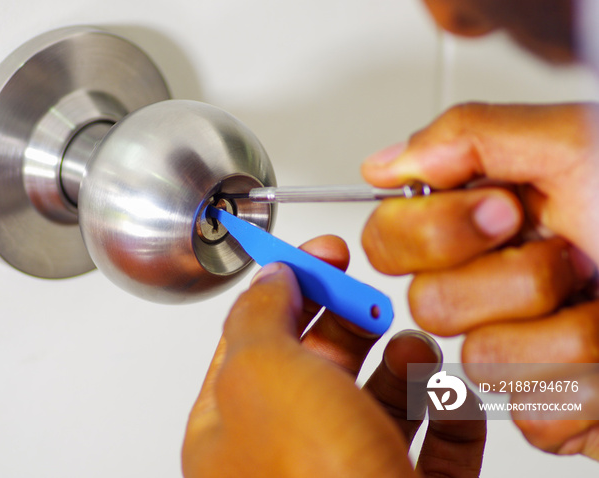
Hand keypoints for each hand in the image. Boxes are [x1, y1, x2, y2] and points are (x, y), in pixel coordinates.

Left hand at [182, 236, 484, 477]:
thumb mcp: (264, 375)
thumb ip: (259, 317)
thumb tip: (268, 278)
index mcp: (235, 426)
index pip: (256, 336)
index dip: (289, 285)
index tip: (322, 252)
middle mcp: (291, 453)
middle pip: (321, 363)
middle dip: (350, 322)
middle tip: (371, 300)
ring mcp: (354, 477)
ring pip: (380, 401)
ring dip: (402, 366)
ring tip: (413, 353)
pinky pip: (436, 445)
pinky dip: (448, 415)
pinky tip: (452, 399)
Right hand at [361, 102, 598, 458]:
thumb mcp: (577, 146)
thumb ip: (470, 137)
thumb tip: (384, 164)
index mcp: (483, 224)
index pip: (388, 237)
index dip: (434, 232)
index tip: (506, 212)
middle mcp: (489, 284)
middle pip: (428, 304)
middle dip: (514, 280)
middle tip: (573, 255)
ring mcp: (516, 346)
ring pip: (481, 360)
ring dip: (565, 333)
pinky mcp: (546, 406)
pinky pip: (530, 411)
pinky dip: (588, 387)